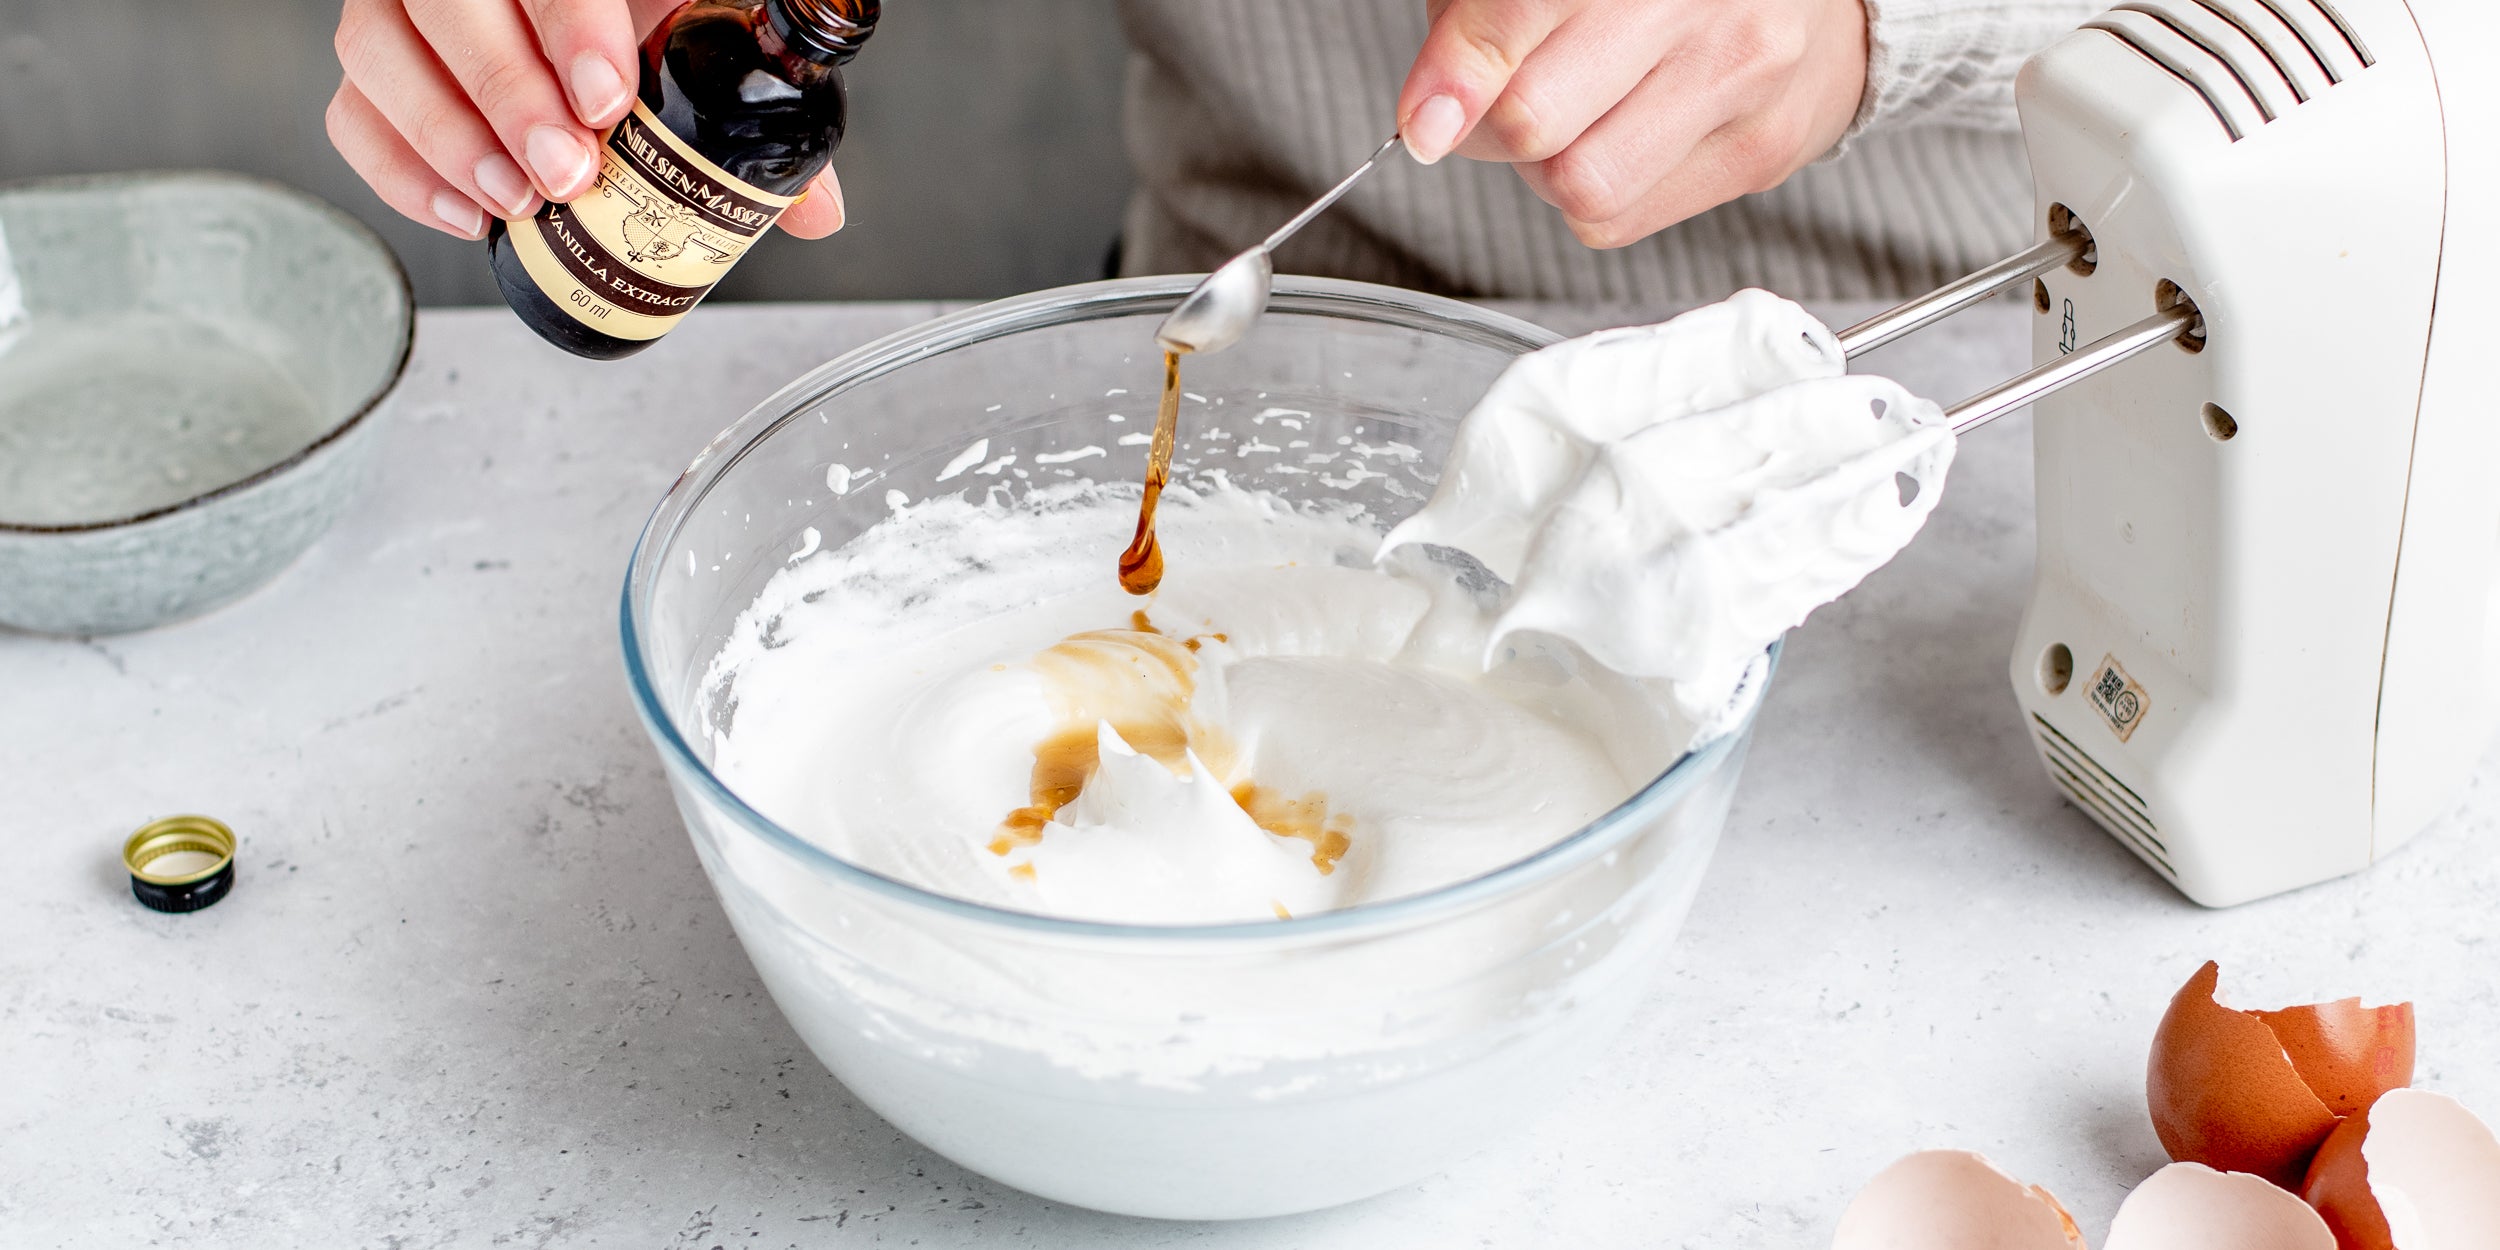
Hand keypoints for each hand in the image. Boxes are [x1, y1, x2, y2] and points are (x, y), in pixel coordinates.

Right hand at [326, 0, 845, 240]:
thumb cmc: (647, 31)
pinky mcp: (380, 71)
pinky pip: (352, 114)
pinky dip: (400, 172)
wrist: (587, 40)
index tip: (609, 100)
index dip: (572, 27)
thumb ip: (751, 97)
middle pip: (446, 3)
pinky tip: (467, 215)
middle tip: (567, 170)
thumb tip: (815, 212)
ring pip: (380, 51)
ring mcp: (409, 13)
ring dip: (447, 136)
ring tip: (517, 202)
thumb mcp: (699, 36)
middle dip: (508, 93)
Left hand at [1396, 0, 1868, 247]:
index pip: (1519, 15)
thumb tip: (1429, 114)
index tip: (1425, 123)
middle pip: (1536, 119)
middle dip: (1490, 129)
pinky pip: (1618, 221)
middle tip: (1500, 108)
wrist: (1813, 3)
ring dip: (1544, 171)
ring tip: (1572, 124)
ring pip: (1578, 186)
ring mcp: (1741, 76)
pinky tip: (1619, 147)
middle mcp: (1700, 1)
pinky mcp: (1758, 150)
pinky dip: (1593, 198)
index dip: (1456, 78)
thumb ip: (1483, 15)